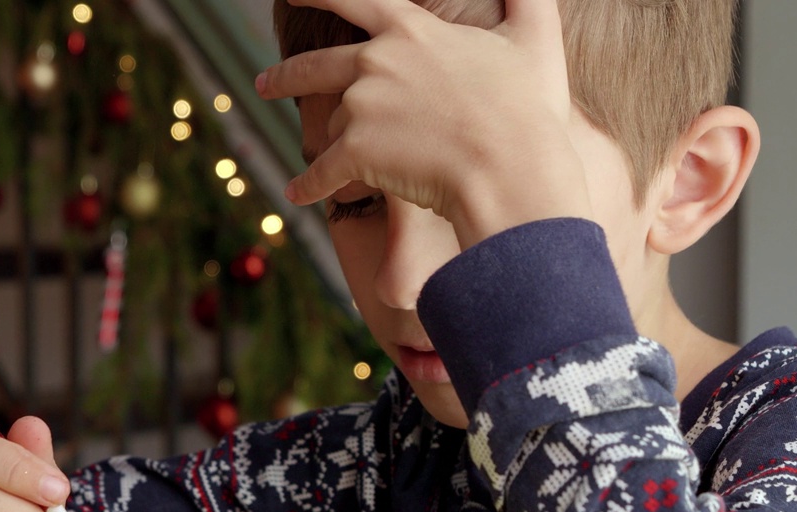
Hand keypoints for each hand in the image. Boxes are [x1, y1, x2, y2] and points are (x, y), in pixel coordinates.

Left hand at [258, 0, 591, 243]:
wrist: (510, 169)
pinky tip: (297, 197)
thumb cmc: (527, 110)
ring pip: (334, 126)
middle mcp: (377, 60)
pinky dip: (309, 187)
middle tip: (262, 85)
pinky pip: (322, 173)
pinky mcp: (354, 150)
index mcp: (411, 30)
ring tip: (336, 168)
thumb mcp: (535, 38)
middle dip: (284, 77)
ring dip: (336, 146)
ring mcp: (362, 105)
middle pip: (315, 66)